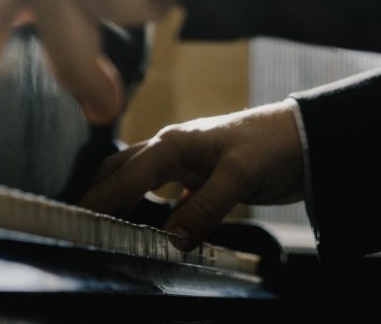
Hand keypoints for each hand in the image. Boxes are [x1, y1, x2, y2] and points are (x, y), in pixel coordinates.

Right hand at [78, 103, 304, 250]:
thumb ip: (205, 208)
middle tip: (77, 223)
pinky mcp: (199, 175)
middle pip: (122, 170)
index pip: (127, 175)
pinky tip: (149, 227)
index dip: (101, 199)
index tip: (77, 219)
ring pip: (140, 179)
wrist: (303, 137)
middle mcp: (174, 149)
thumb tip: (172, 241)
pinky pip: (164, 193)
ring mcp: (186, 162)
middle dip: (98, 194)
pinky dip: (149, 208)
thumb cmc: (271, 145)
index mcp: (175, 143)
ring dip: (120, 199)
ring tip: (102, 225)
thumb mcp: (238, 176)